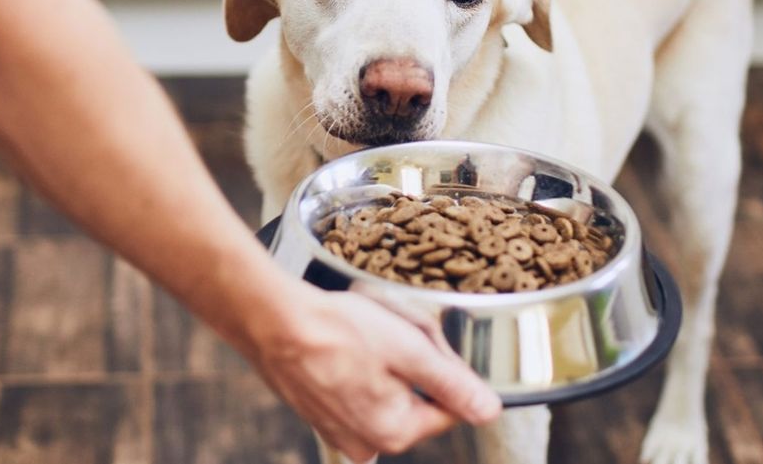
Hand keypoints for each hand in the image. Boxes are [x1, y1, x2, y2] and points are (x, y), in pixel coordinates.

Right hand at [245, 283, 501, 462]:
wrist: (273, 321)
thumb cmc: (337, 330)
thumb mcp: (410, 350)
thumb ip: (453, 384)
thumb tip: (489, 411)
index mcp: (394, 432)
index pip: (450, 407)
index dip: (445, 369)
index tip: (424, 342)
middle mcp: (366, 442)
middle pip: (418, 399)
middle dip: (413, 364)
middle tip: (392, 331)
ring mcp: (339, 430)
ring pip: (388, 392)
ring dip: (386, 363)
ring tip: (364, 335)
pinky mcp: (320, 413)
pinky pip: (357, 390)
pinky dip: (358, 366)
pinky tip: (346, 343)